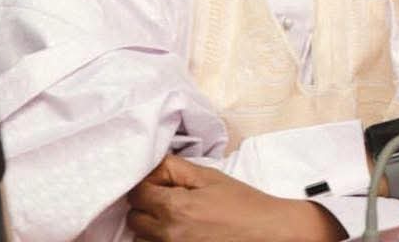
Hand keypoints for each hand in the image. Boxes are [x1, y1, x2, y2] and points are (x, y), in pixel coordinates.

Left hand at [126, 154, 345, 241]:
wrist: (264, 230)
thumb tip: (153, 163)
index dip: (145, 182)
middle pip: (134, 219)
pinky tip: (178, 228)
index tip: (159, 180)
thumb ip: (176, 169)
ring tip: (173, 214)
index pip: (136, 194)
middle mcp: (168, 234)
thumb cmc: (240, 202)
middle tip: (166, 195)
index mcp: (175, 208)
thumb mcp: (209, 176)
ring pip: (141, 238)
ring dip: (150, 225)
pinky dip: (159, 239)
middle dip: (145, 204)